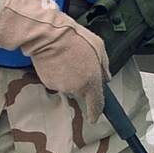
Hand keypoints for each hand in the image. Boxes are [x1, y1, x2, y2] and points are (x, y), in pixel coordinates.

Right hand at [0, 0, 110, 121]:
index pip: (96, 104)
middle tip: (80, 61)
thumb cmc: (74, 37)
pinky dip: (58, 72)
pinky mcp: (48, 81)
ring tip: (68, 56)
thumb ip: (105, 67)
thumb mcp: (99, 47)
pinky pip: (57, 80)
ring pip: (68, 84)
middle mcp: (76, 87)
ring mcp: (61, 86)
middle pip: (81, 90)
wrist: (48, 35)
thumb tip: (105, 77)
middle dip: (82, 79)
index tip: (94, 117)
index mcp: (91, 81)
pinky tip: (58, 59)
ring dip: (70, 74)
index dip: (96, 112)